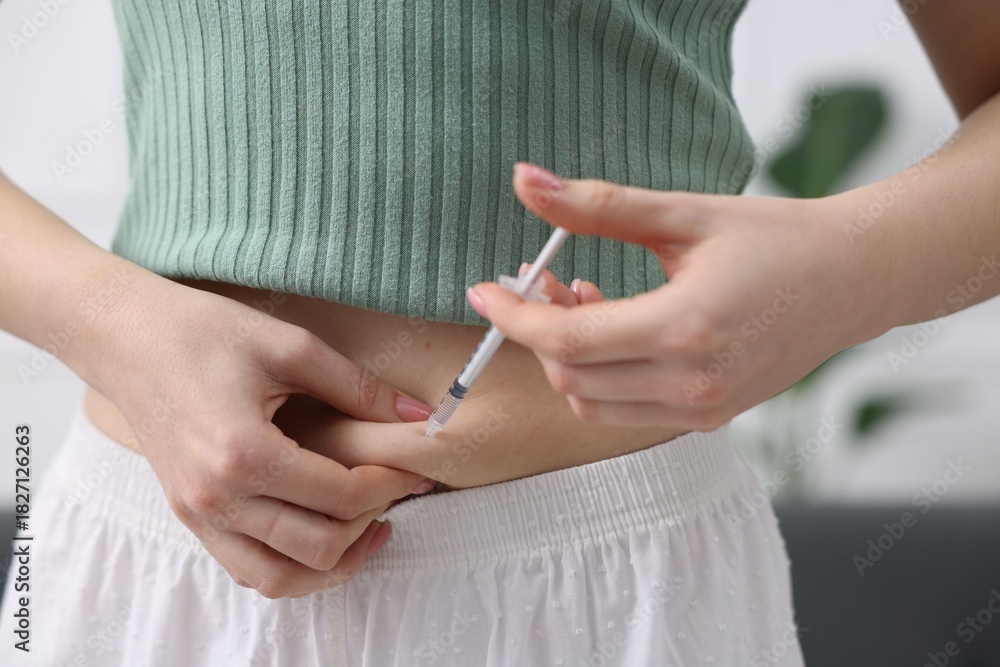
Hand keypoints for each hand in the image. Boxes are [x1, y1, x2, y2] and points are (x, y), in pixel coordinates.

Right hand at [93, 277, 433, 597]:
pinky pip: (247, 569)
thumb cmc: (204, 332)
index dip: (391, 483)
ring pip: (280, 578)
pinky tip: (320, 531)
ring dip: (333, 563)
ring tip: (367, 527)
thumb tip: (420, 419)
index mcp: (243, 453)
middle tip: (395, 490)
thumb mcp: (289, 346)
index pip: (341, 495)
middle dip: (370, 522)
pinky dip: (291, 565)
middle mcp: (217, 499)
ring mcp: (198, 516)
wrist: (126, 337)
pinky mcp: (190, 517)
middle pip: (317, 548)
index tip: (415, 465)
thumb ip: (359, 388)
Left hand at [463, 163, 892, 429]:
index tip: (483, 290)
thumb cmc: (775, 238)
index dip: (514, 315)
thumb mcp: (684, 213)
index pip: (568, 339)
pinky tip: (613, 326)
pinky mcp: (710, 417)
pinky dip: (600, 376)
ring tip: (579, 296)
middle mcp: (693, 382)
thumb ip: (598, 204)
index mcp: (687, 326)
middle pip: (571, 377)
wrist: (852, 280)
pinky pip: (626, 412)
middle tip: (536, 278)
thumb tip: (524, 180)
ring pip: (592, 404)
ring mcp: (703, 408)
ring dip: (566, 357)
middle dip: (536, 330)